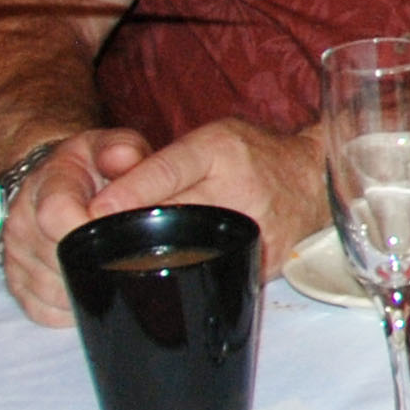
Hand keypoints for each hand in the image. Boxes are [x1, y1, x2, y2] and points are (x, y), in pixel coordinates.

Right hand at [4, 127, 151, 325]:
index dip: (89, 228)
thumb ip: (123, 149)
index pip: (55, 214)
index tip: (120, 231)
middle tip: (127, 255)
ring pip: (52, 290)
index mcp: (46, 185)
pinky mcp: (17, 285)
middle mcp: (22, 221)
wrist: (61, 181)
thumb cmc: (94, 167)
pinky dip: (73, 307)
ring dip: (87, 286)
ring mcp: (16, 256)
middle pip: (56, 259)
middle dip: (96, 260)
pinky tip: (92, 287)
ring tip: (113, 268)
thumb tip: (124, 160)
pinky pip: (45, 311)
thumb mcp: (112, 146)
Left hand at [74, 119, 327, 285]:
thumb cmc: (253, 156)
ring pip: (191, 246)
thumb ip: (165, 164)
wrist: (313, 179)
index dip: (131, 190)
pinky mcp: (262, 255)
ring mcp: (253, 225)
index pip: (169, 169)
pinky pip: (214, 267)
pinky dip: (189, 269)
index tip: (97, 208)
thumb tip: (105, 200)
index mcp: (221, 149)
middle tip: (99, 238)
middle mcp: (239, 185)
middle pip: (174, 213)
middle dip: (134, 228)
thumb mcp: (212, 140)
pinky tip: (175, 268)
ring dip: (158, 252)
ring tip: (131, 255)